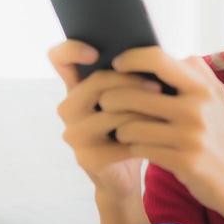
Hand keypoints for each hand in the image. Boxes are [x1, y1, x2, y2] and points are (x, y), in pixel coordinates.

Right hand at [47, 39, 163, 198]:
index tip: (96, 53)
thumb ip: (131, 75)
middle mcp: (68, 108)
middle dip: (130, 82)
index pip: (59, 58)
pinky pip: (118, 139)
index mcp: (76, 87)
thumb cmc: (131, 127)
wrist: (124, 174)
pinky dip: (142, 135)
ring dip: (141, 110)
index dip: (72, 49)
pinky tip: (158, 135)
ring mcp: (74, 134)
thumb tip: (162, 52)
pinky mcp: (87, 158)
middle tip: (158, 88)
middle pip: (95, 82)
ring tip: (164, 111)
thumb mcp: (129, 98)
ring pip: (109, 112)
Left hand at [106, 45, 223, 212]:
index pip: (158, 59)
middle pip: (136, 94)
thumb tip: (165, 54)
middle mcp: (198, 107)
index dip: (131, 58)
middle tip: (104, 102)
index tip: (117, 65)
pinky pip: (141, 149)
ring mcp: (191, 135)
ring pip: (133, 126)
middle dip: (112, 98)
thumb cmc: (216, 134)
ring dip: (120, 128)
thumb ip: (195, 72)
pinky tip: (134, 147)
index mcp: (203, 87)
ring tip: (120, 129)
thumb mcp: (215, 97)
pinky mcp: (185, 161)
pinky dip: (133, 147)